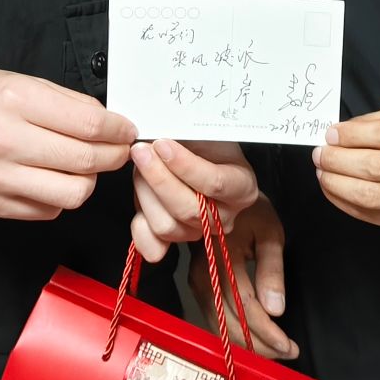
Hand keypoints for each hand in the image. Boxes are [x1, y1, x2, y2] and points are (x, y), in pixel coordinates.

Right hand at [0, 66, 135, 220]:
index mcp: (16, 102)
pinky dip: (60, 196)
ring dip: (89, 181)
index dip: (118, 129)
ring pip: (73, 194)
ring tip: (84, 166)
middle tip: (118, 150)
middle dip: (114, 156)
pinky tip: (54, 178)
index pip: (89, 124)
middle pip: (86, 162)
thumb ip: (65, 102)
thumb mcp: (18, 82)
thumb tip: (109, 122)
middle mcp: (7, 142)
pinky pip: (48, 210)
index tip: (126, 129)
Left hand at [131, 139, 258, 260]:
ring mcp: (201, 231)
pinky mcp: (177, 240)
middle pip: (188, 209)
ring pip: (166, 225)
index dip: (185, 165)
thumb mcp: (207, 133)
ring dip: (144, 193)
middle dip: (158, 178)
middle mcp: (225, 216)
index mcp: (241, 187)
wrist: (204, 156)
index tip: (162, 144)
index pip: (214, 183)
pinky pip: (154, 246)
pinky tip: (138, 200)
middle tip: (141, 151)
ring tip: (139, 165)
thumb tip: (162, 137)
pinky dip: (140, 227)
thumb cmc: (206, 144)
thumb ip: (190, 137)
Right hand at [188, 194, 296, 359]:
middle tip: (288, 353)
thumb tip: (275, 310)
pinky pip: (215, 318)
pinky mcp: (197, 286)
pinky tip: (254, 340)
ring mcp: (197, 281)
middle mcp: (204, 274)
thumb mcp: (269, 232)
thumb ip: (272, 271)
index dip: (268, 333)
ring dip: (248, 344)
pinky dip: (234, 334)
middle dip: (260, 345)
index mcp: (224, 257)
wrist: (221, 195)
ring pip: (221, 326)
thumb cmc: (251, 211)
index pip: (246, 308)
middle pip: (231, 323)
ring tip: (275, 351)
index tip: (290, 346)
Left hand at [312, 106, 379, 240]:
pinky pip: (371, 215)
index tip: (331, 134)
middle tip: (320, 154)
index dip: (355, 135)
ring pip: (372, 195)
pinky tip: (333, 190)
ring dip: (337, 184)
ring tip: (322, 172)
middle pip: (377, 167)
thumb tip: (342, 132)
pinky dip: (345, 202)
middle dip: (340, 160)